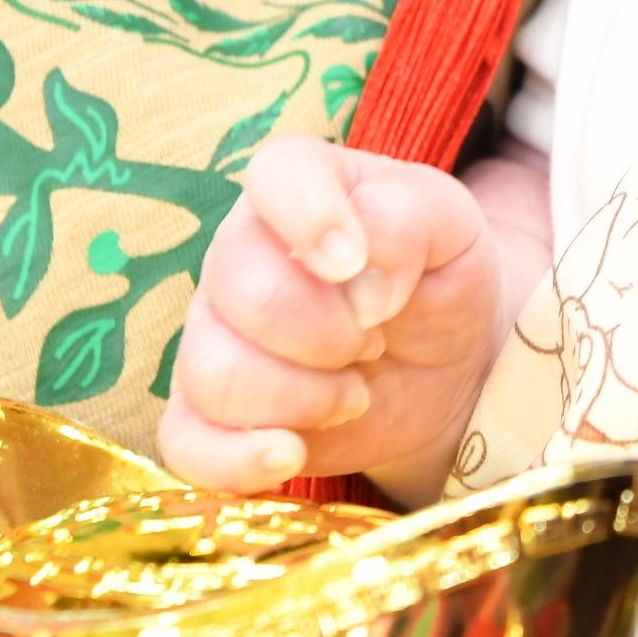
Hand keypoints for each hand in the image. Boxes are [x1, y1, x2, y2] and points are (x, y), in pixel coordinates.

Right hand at [160, 136, 539, 494]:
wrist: (443, 365)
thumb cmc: (437, 277)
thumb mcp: (452, 227)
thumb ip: (408, 218)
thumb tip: (356, 267)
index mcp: (299, 189)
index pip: (276, 176)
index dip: (313, 219)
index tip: (355, 265)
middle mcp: (238, 254)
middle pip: (249, 297)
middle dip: (331, 336)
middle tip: (375, 341)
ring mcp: (213, 335)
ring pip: (218, 375)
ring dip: (305, 399)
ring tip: (355, 390)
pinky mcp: (208, 412)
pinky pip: (186, 443)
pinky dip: (237, 460)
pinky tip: (292, 454)